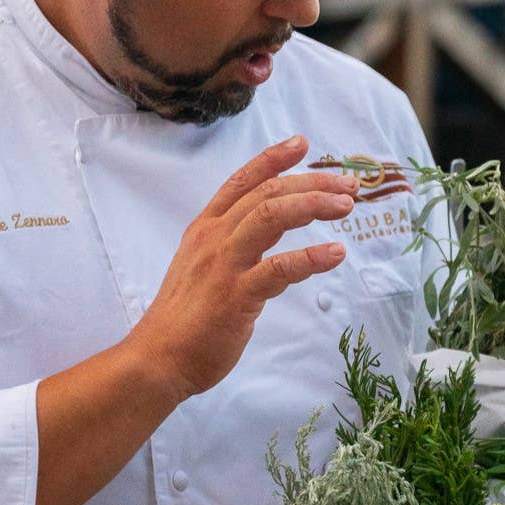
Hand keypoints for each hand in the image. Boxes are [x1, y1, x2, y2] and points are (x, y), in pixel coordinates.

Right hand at [125, 134, 356, 398]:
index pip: (241, 182)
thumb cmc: (184, 320)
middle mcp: (214, 239)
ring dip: (313, 205)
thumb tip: (266, 232)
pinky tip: (337, 253)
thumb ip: (231, 246)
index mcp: (205, 230)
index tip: (301, 144)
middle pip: (267, 193)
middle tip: (348, 185)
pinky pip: (279, 268)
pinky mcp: (237, 296)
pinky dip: (311, 257)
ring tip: (346, 206)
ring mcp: (224, 265)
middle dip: (311, 182)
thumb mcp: (203, 268)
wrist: (156, 361)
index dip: (272, 159)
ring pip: (272, 216)